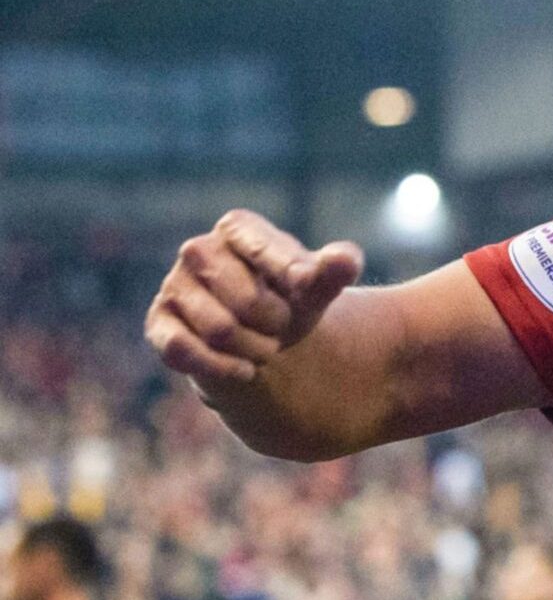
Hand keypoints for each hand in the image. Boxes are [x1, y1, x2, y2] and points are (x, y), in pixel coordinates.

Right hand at [146, 210, 363, 384]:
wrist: (261, 338)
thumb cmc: (290, 300)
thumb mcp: (317, 286)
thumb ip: (336, 270)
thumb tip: (346, 260)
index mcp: (237, 228)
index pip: (264, 248)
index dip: (290, 273)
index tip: (305, 285)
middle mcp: (198, 250)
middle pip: (246, 300)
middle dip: (276, 323)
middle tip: (282, 325)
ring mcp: (173, 287)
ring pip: (221, 330)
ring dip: (255, 348)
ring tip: (265, 344)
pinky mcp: (158, 325)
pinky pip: (184, 351)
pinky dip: (224, 367)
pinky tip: (245, 370)